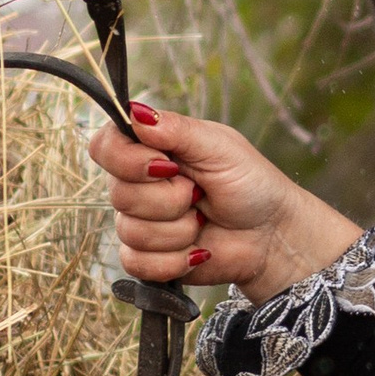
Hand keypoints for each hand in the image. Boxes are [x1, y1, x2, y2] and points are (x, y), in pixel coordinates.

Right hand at [86, 104, 361, 297]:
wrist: (270, 235)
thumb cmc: (250, 183)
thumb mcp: (219, 147)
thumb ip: (176, 129)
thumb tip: (135, 112)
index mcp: (150, 148)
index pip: (104, 147)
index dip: (127, 160)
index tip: (167, 164)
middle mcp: (138, 183)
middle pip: (119, 194)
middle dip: (169, 199)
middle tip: (200, 194)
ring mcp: (140, 222)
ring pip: (131, 232)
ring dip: (179, 231)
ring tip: (203, 221)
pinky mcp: (147, 258)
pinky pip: (137, 263)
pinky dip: (174, 261)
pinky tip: (198, 251)